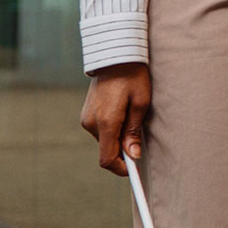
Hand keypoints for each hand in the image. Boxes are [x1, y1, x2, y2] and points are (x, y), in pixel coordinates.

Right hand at [80, 62, 150, 176]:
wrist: (115, 56)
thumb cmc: (133, 77)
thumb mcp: (141, 103)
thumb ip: (133, 132)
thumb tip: (132, 155)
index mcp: (106, 122)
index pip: (107, 159)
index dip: (121, 169)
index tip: (134, 171)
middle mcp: (91, 123)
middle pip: (106, 150)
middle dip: (122, 151)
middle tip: (139, 139)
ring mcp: (86, 118)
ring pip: (104, 140)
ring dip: (117, 138)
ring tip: (132, 118)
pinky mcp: (86, 114)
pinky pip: (100, 130)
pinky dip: (112, 129)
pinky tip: (122, 113)